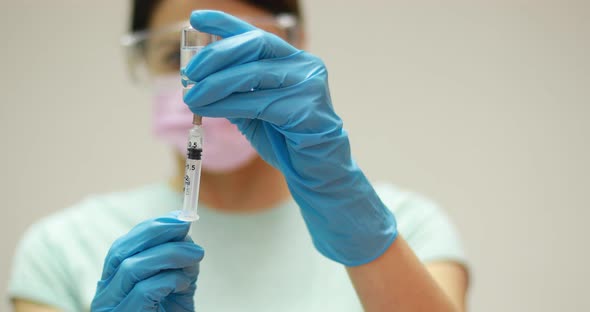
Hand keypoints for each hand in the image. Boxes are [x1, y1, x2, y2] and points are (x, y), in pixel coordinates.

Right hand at [91, 212, 203, 310]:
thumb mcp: (174, 284)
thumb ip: (175, 259)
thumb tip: (183, 227)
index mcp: (112, 283)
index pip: (122, 246)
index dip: (150, 228)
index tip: (178, 217)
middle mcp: (105, 296)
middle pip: (121, 251)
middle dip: (156, 233)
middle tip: (187, 227)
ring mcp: (113, 310)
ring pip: (132, 267)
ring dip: (170, 254)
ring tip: (196, 256)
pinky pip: (145, 290)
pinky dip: (169, 279)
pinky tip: (185, 282)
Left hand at [184, 11, 396, 265]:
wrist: (316, 170)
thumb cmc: (285, 139)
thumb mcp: (254, 110)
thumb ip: (235, 93)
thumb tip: (198, 82)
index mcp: (292, 60)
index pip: (256, 33)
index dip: (226, 23)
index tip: (197, 17)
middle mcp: (304, 65)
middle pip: (255, 45)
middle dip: (217, 56)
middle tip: (190, 73)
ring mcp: (309, 84)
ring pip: (254, 74)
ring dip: (216, 84)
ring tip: (192, 96)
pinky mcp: (307, 108)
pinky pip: (259, 103)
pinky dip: (228, 105)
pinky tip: (208, 110)